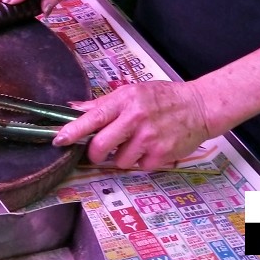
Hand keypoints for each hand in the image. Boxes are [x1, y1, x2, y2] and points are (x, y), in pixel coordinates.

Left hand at [55, 81, 211, 168]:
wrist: (199, 107)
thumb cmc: (163, 98)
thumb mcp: (133, 92)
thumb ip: (103, 103)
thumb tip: (74, 108)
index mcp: (125, 100)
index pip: (93, 117)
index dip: (74, 130)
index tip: (59, 140)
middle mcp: (135, 118)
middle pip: (101, 146)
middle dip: (95, 154)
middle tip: (98, 152)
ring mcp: (149, 138)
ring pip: (119, 161)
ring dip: (123, 157)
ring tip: (136, 143)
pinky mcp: (161, 154)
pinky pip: (139, 167)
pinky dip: (142, 162)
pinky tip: (151, 148)